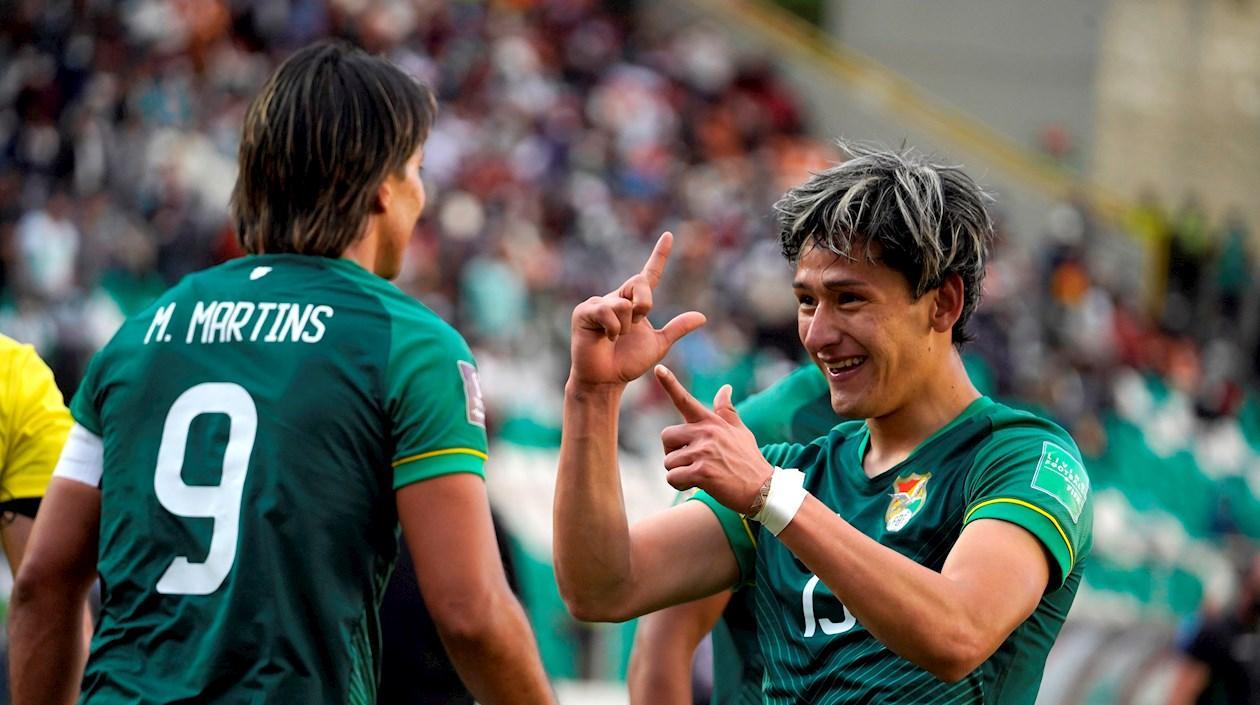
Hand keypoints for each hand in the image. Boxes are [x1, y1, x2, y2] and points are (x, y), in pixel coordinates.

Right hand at [569, 232, 705, 387]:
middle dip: (644, 306)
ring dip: (625, 327)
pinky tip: (605, 337)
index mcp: (634, 302)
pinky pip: (607, 311)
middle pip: (639, 283)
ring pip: (624, 304)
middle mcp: (616, 297)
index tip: (669, 235)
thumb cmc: (628, 363)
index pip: (649, 274)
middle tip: (635, 325)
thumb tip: (702, 317)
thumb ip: (677, 329)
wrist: (606, 380)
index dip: (660, 254)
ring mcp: (598, 303)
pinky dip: (612, 329)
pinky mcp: (584, 312)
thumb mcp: (659, 344)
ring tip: (614, 337)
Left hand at [655, 365, 773, 514]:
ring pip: (668, 462)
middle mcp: (706, 433)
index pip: (686, 400)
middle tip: (688, 461)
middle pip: (666, 436)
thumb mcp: (740, 431)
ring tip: (698, 475)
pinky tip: (693, 485)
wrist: (763, 488)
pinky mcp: (702, 472)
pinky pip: (672, 478)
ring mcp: (703, 452)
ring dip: (678, 472)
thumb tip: (726, 387)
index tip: (659, 369)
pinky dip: (679, 485)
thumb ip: (726, 410)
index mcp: (712, 422)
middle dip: (672, 452)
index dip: (670, 384)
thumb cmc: (749, 460)